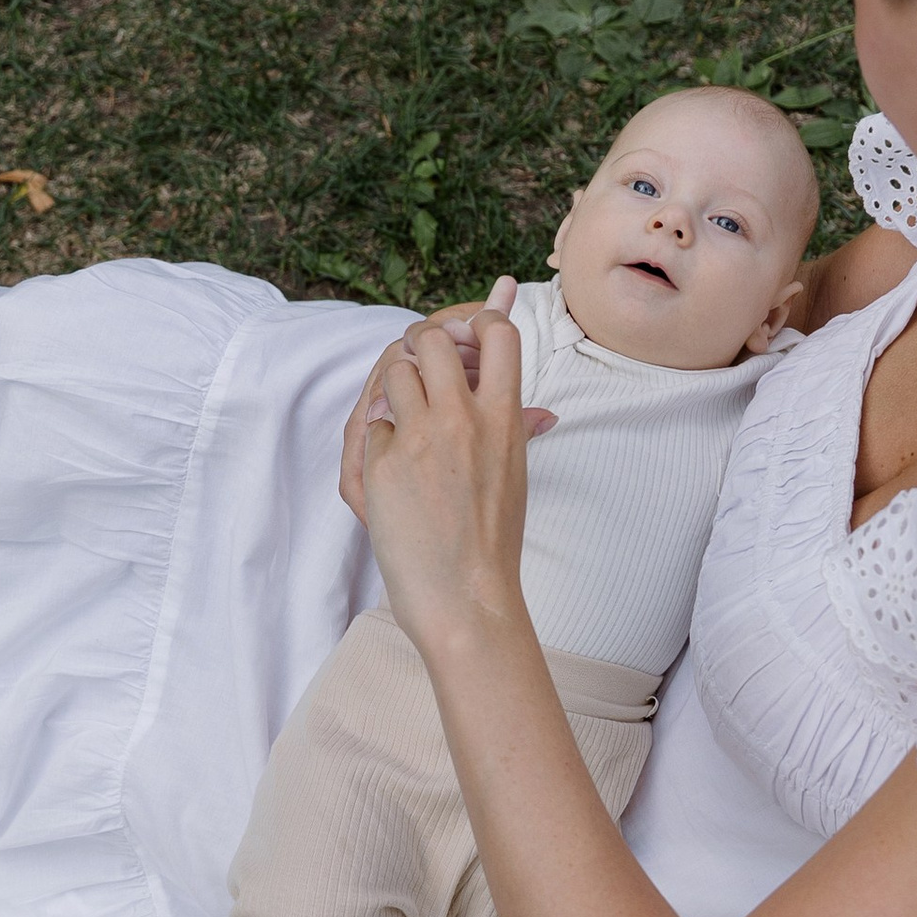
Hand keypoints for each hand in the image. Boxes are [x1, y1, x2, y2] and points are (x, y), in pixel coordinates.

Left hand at [345, 298, 535, 659]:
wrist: (465, 595)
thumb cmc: (491, 538)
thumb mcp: (513, 475)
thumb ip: (518, 430)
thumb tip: (544, 412)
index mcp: (504, 417)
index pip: (498, 332)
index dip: (478, 321)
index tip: (467, 337)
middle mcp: (463, 419)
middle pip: (431, 337)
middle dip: (420, 344)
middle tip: (419, 366)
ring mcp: (420, 439)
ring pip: (394, 371)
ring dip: (393, 389)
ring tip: (403, 421)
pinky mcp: (384, 464)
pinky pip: (372, 426)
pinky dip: (378, 443)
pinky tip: (395, 475)